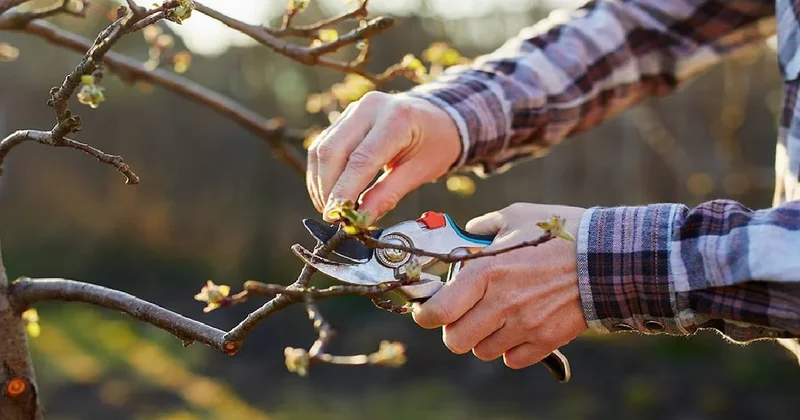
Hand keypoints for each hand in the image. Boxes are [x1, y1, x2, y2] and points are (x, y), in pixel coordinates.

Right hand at [306, 91, 460, 222]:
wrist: (438, 118)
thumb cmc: (434, 144)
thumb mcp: (420, 172)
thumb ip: (388, 195)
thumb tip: (360, 220)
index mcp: (397, 119)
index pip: (361, 159)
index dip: (344, 190)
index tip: (335, 216)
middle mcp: (371, 108)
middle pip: (333, 150)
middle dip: (327, 188)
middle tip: (332, 217)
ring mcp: (354, 109)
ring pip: (322, 148)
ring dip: (320, 182)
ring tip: (330, 208)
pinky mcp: (345, 117)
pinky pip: (323, 145)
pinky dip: (321, 172)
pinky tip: (328, 192)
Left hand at [411, 203, 588, 368]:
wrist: (608, 257)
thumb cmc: (561, 233)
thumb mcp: (516, 216)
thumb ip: (484, 227)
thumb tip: (467, 234)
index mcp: (485, 272)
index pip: (437, 312)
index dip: (426, 315)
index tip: (428, 311)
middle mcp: (500, 303)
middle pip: (455, 341)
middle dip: (454, 330)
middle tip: (463, 316)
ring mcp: (524, 325)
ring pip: (482, 351)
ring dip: (483, 338)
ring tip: (496, 318)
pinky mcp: (545, 339)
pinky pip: (512, 359)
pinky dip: (510, 349)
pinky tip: (518, 327)